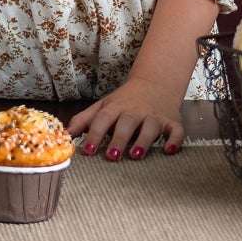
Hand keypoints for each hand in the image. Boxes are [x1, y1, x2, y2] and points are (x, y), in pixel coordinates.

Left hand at [67, 74, 184, 160]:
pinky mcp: (172, 121)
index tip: (87, 151)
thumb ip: (83, 120)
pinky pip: (176, 131)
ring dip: (143, 141)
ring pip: (150, 128)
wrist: (155, 83)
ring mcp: (154, 116)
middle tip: (111, 157)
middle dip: (118, 139)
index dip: (94, 135)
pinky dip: (174, 140)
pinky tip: (169, 151)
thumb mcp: (102, 106)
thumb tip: (65, 134)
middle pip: (126, 124)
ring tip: (135, 155)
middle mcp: (134, 112)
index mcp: (115, 109)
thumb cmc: (124, 101)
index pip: (102, 120)